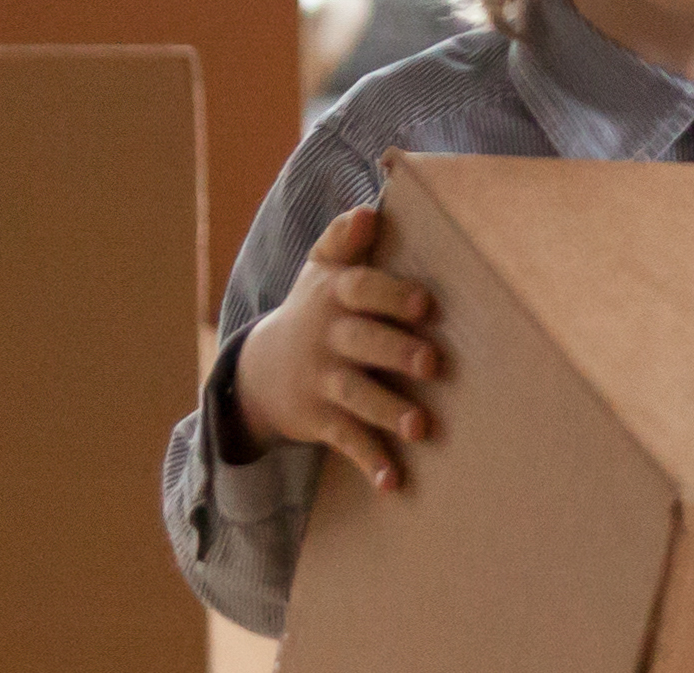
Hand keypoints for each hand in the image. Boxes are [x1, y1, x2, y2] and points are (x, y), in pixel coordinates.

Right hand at [234, 204, 441, 489]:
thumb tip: (368, 210)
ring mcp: (322, 381)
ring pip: (356, 395)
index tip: (427, 306)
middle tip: (432, 363)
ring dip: (387, 411)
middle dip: (396, 352)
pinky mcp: (319, 419)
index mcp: (335, 295)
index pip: (362, 290)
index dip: (392, 296)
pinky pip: (345, 441)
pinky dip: (369, 461)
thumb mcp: (321, 269)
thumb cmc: (316, 309)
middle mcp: (328, 337)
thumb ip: (343, 240)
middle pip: (363, 342)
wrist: (260, 370)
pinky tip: (394, 483)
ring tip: (420, 427)